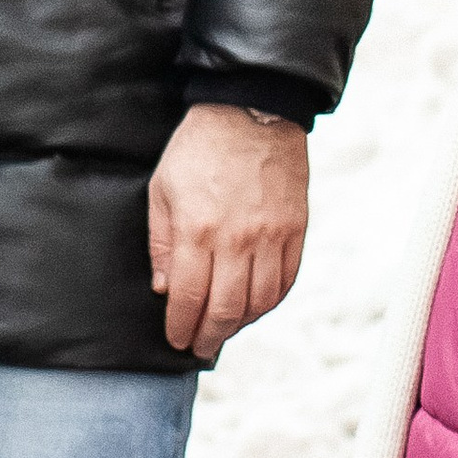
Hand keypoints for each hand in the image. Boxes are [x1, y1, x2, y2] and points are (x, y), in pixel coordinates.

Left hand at [146, 102, 309, 358]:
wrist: (250, 110)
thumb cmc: (199, 148)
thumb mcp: (162, 189)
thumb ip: (162, 243)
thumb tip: (166, 288)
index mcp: (198, 230)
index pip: (190, 298)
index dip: (181, 327)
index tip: (176, 340)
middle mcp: (237, 240)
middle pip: (226, 309)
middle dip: (209, 336)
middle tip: (199, 347)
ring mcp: (271, 236)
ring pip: (259, 302)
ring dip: (240, 324)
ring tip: (225, 329)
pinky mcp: (295, 229)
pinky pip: (286, 280)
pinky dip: (270, 302)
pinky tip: (255, 306)